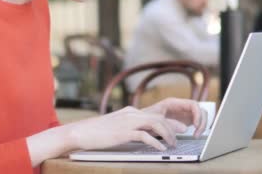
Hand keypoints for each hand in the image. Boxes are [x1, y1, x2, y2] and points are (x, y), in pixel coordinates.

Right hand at [65, 105, 189, 151]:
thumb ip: (129, 127)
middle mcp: (132, 114)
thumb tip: (142, 134)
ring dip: (167, 135)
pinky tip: (160, 148)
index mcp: (131, 112)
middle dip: (173, 128)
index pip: (155, 114)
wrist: (81, 132)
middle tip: (180, 138)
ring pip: (156, 124)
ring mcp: (128, 122)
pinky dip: (155, 142)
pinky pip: (145, 136)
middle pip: (159, 118)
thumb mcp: (117, 126)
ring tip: (172, 145)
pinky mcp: (123, 132)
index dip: (169, 122)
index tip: (179, 129)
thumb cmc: (97, 132)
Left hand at [142, 98, 207, 136]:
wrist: (138, 123)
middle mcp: (181, 107)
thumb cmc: (145, 119)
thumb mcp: (156, 120)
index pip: (193, 104)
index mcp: (174, 103)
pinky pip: (197, 123)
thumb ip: (169, 123)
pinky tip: (194, 135)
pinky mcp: (184, 121)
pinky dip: (198, 129)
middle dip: (202, 121)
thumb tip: (185, 128)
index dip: (198, 114)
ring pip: (200, 116)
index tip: (196, 125)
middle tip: (198, 133)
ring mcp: (183, 114)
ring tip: (196, 136)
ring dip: (202, 125)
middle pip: (200, 110)